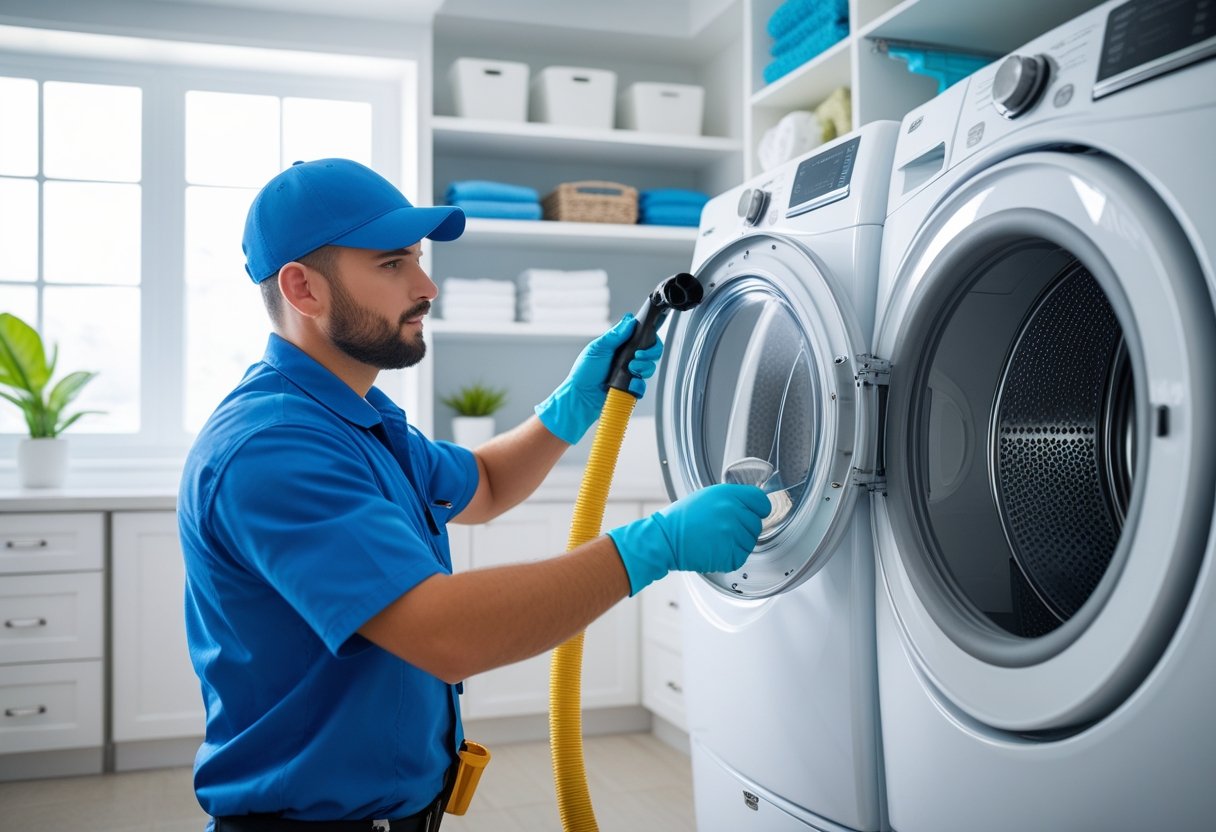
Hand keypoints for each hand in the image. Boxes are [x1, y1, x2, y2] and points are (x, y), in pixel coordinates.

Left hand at [534, 314, 663, 443]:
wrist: (581, 397)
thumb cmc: (584, 372)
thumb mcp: (597, 348)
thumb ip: (614, 335)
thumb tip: (629, 320)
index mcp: (620, 346)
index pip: (642, 337)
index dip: (649, 338)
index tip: (644, 341)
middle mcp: (627, 358)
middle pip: (651, 352)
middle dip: (649, 353)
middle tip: (637, 357)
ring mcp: (630, 373)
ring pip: (649, 368)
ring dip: (644, 368)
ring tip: (631, 369)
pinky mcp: (630, 388)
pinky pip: (643, 386)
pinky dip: (638, 385)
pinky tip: (630, 384)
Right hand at [605, 484, 769, 594]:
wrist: (665, 539)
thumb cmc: (681, 518)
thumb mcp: (707, 496)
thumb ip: (731, 498)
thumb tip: (750, 505)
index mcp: (728, 494)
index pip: (761, 502)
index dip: (757, 509)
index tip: (752, 513)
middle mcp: (733, 512)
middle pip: (756, 523)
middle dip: (744, 527)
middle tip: (722, 529)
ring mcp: (733, 534)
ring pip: (750, 541)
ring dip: (737, 542)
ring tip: (716, 539)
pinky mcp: (731, 555)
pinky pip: (741, 556)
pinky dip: (731, 556)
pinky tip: (715, 549)